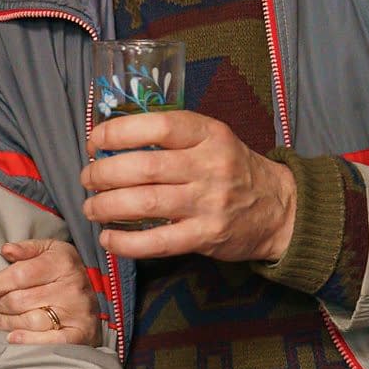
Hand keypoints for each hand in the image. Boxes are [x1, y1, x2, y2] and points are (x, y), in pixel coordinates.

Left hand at [0, 239, 99, 345]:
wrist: (102, 293)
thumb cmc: (67, 270)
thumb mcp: (51, 250)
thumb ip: (28, 249)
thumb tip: (6, 250)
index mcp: (62, 262)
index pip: (19, 275)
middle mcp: (71, 287)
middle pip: (20, 300)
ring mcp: (76, 312)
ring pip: (30, 320)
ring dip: (6, 322)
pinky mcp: (80, 333)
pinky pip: (50, 340)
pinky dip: (28, 340)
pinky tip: (12, 337)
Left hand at [80, 111, 295, 261]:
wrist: (280, 209)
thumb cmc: (234, 169)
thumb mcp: (212, 139)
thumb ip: (171, 137)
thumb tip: (111, 143)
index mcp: (209, 134)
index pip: (158, 125)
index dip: (119, 132)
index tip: (95, 141)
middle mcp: (209, 166)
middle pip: (144, 167)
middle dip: (104, 173)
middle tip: (88, 179)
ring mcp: (209, 203)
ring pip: (147, 203)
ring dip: (108, 206)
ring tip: (91, 207)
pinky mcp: (207, 236)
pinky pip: (159, 242)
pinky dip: (127, 243)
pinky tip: (108, 238)